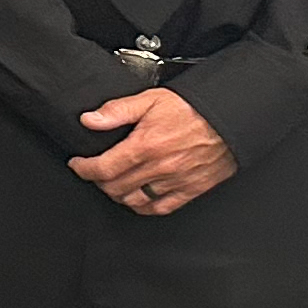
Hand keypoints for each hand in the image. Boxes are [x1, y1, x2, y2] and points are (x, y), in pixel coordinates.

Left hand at [72, 87, 236, 216]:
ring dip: (119, 195)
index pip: (103, 168)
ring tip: (113, 184)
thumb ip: (117, 111)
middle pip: (115, 187)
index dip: (83, 169)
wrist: (230, 117)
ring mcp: (175, 181)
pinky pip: (161, 207)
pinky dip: (144, 206)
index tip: (77, 165)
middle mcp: (159, 167)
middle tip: (95, 172)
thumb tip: (90, 120)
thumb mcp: (150, 100)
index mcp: (145, 146)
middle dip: (98, 181)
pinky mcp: (191, 189)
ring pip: (135, 200)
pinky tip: (138, 198)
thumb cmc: (193, 108)